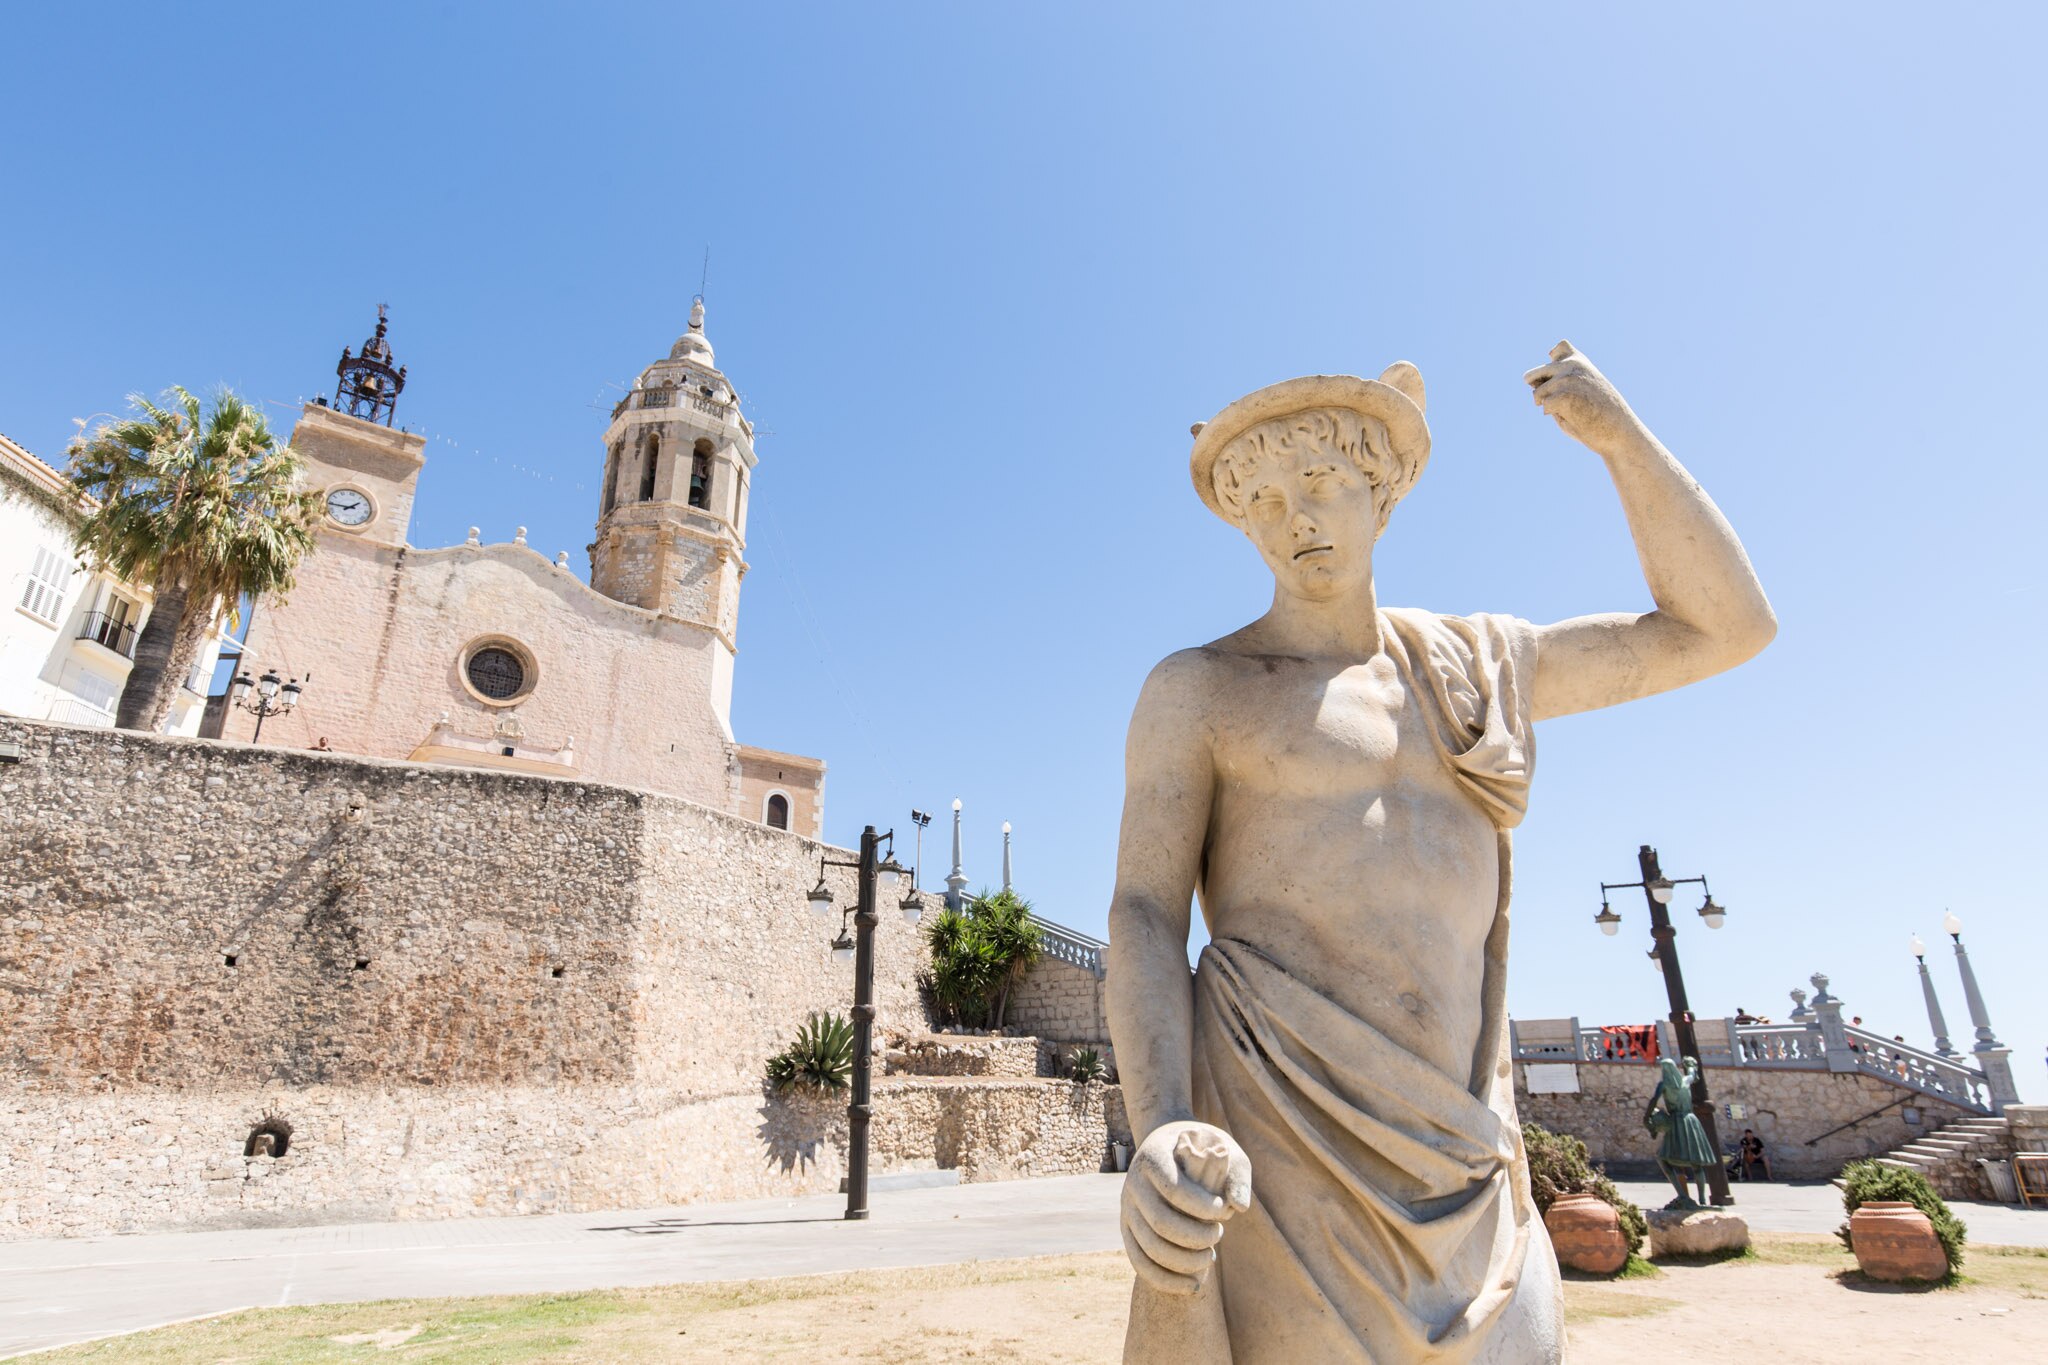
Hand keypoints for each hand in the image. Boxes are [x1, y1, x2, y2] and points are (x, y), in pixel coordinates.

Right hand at [1119, 1120, 1252, 1294]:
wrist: (1169, 1147)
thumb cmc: (1203, 1148)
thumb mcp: (1225, 1148)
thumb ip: (1237, 1175)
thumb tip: (1240, 1208)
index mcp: (1153, 1158)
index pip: (1174, 1190)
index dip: (1203, 1208)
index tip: (1225, 1212)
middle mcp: (1132, 1184)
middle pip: (1161, 1223)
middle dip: (1196, 1238)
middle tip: (1219, 1234)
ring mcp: (1126, 1209)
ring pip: (1149, 1248)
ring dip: (1184, 1262)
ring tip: (1211, 1257)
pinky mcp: (1127, 1230)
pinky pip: (1140, 1262)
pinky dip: (1165, 1280)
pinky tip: (1193, 1285)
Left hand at [1522, 340, 1640, 452]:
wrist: (1619, 430)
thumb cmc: (1598, 414)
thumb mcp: (1577, 390)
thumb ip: (1554, 383)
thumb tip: (1530, 383)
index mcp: (1579, 360)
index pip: (1559, 348)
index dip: (1552, 364)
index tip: (1557, 375)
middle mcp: (1572, 364)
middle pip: (1533, 375)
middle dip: (1540, 392)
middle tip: (1563, 404)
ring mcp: (1567, 378)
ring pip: (1537, 394)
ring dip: (1548, 407)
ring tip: (1573, 411)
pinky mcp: (1563, 395)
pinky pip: (1544, 407)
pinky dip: (1555, 415)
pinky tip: (1575, 416)